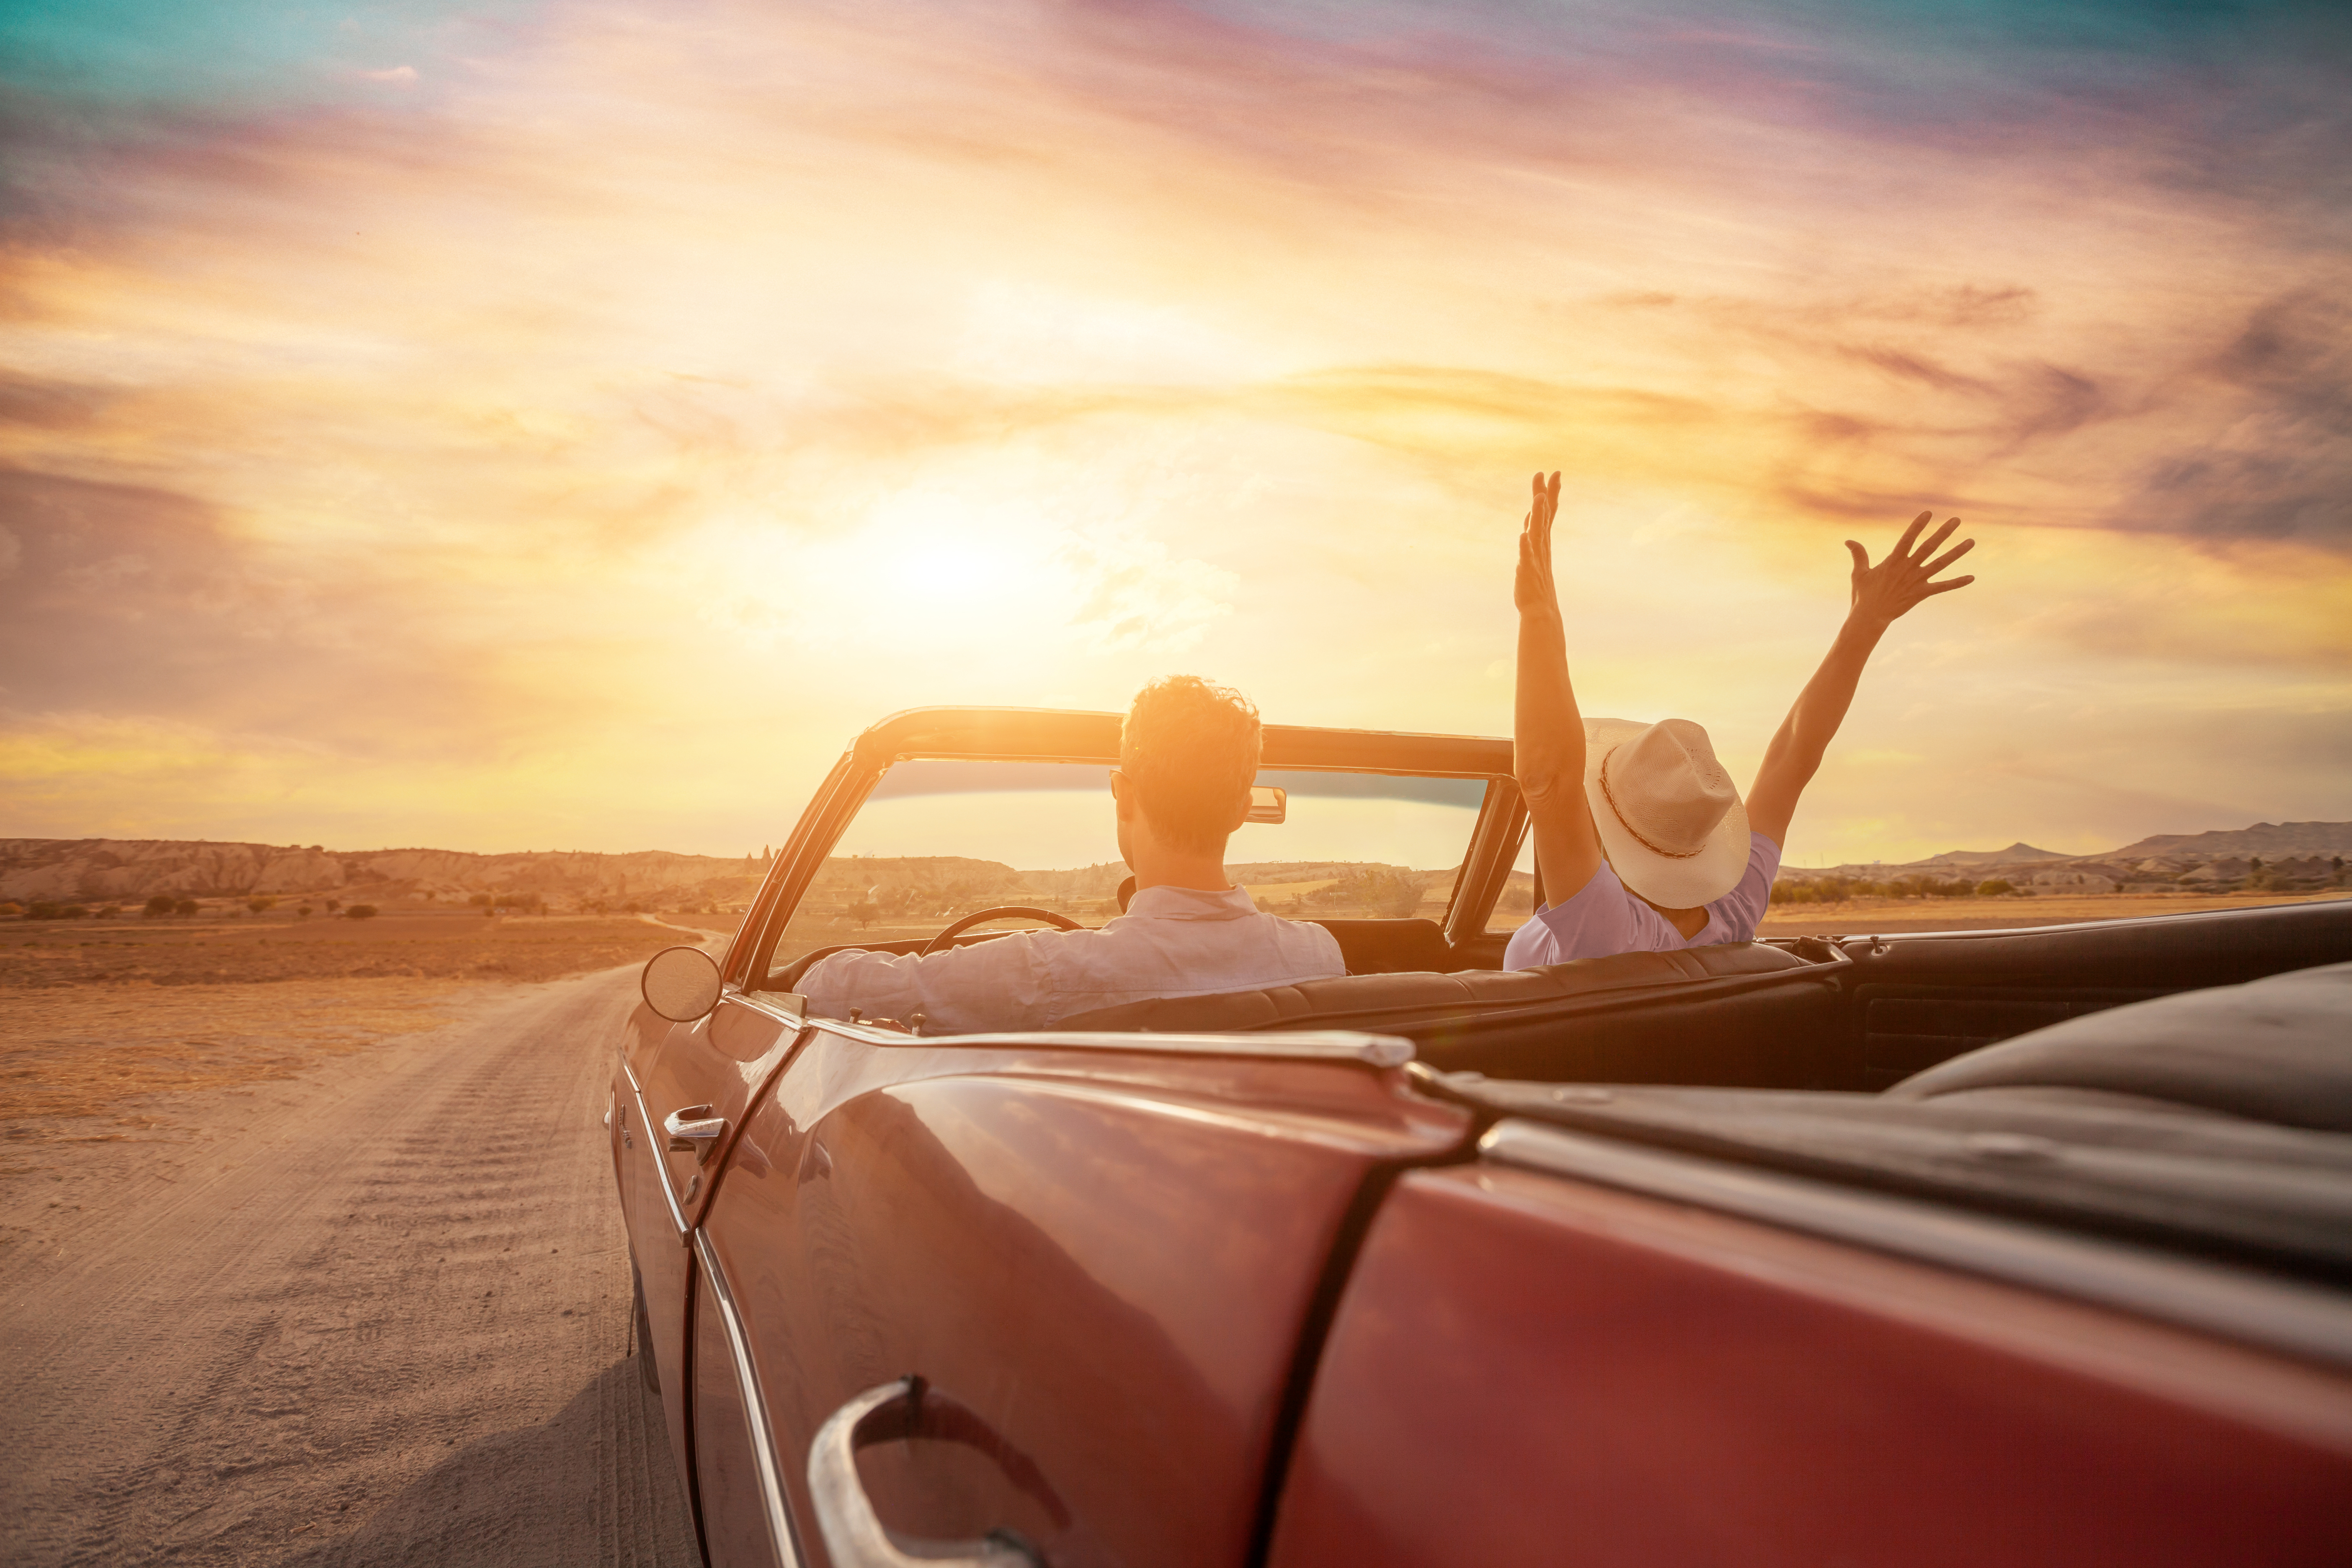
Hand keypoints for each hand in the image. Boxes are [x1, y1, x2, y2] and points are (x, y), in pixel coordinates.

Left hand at [1514, 470, 1562, 613]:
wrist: (1540, 611)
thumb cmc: (1535, 585)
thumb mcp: (1533, 556)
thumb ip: (1532, 538)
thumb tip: (1530, 522)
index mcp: (1542, 542)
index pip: (1548, 513)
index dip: (1551, 493)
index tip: (1555, 473)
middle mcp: (1541, 547)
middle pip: (1545, 516)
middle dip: (1547, 494)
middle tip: (1553, 473)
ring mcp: (1535, 558)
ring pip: (1537, 533)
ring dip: (1538, 516)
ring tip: (1539, 499)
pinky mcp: (1527, 572)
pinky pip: (1526, 557)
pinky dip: (1525, 547)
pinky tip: (1523, 536)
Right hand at [1846, 511, 1974, 626]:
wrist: (1869, 618)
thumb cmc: (1863, 595)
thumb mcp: (1859, 573)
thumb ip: (1859, 555)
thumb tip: (1848, 540)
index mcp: (1893, 561)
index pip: (1908, 539)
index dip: (1917, 526)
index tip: (1928, 513)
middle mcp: (1908, 569)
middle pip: (1929, 547)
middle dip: (1943, 533)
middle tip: (1957, 520)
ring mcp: (1916, 581)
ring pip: (1941, 564)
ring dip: (1957, 552)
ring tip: (1972, 541)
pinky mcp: (1921, 594)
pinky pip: (1942, 587)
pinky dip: (1957, 583)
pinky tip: (1972, 578)